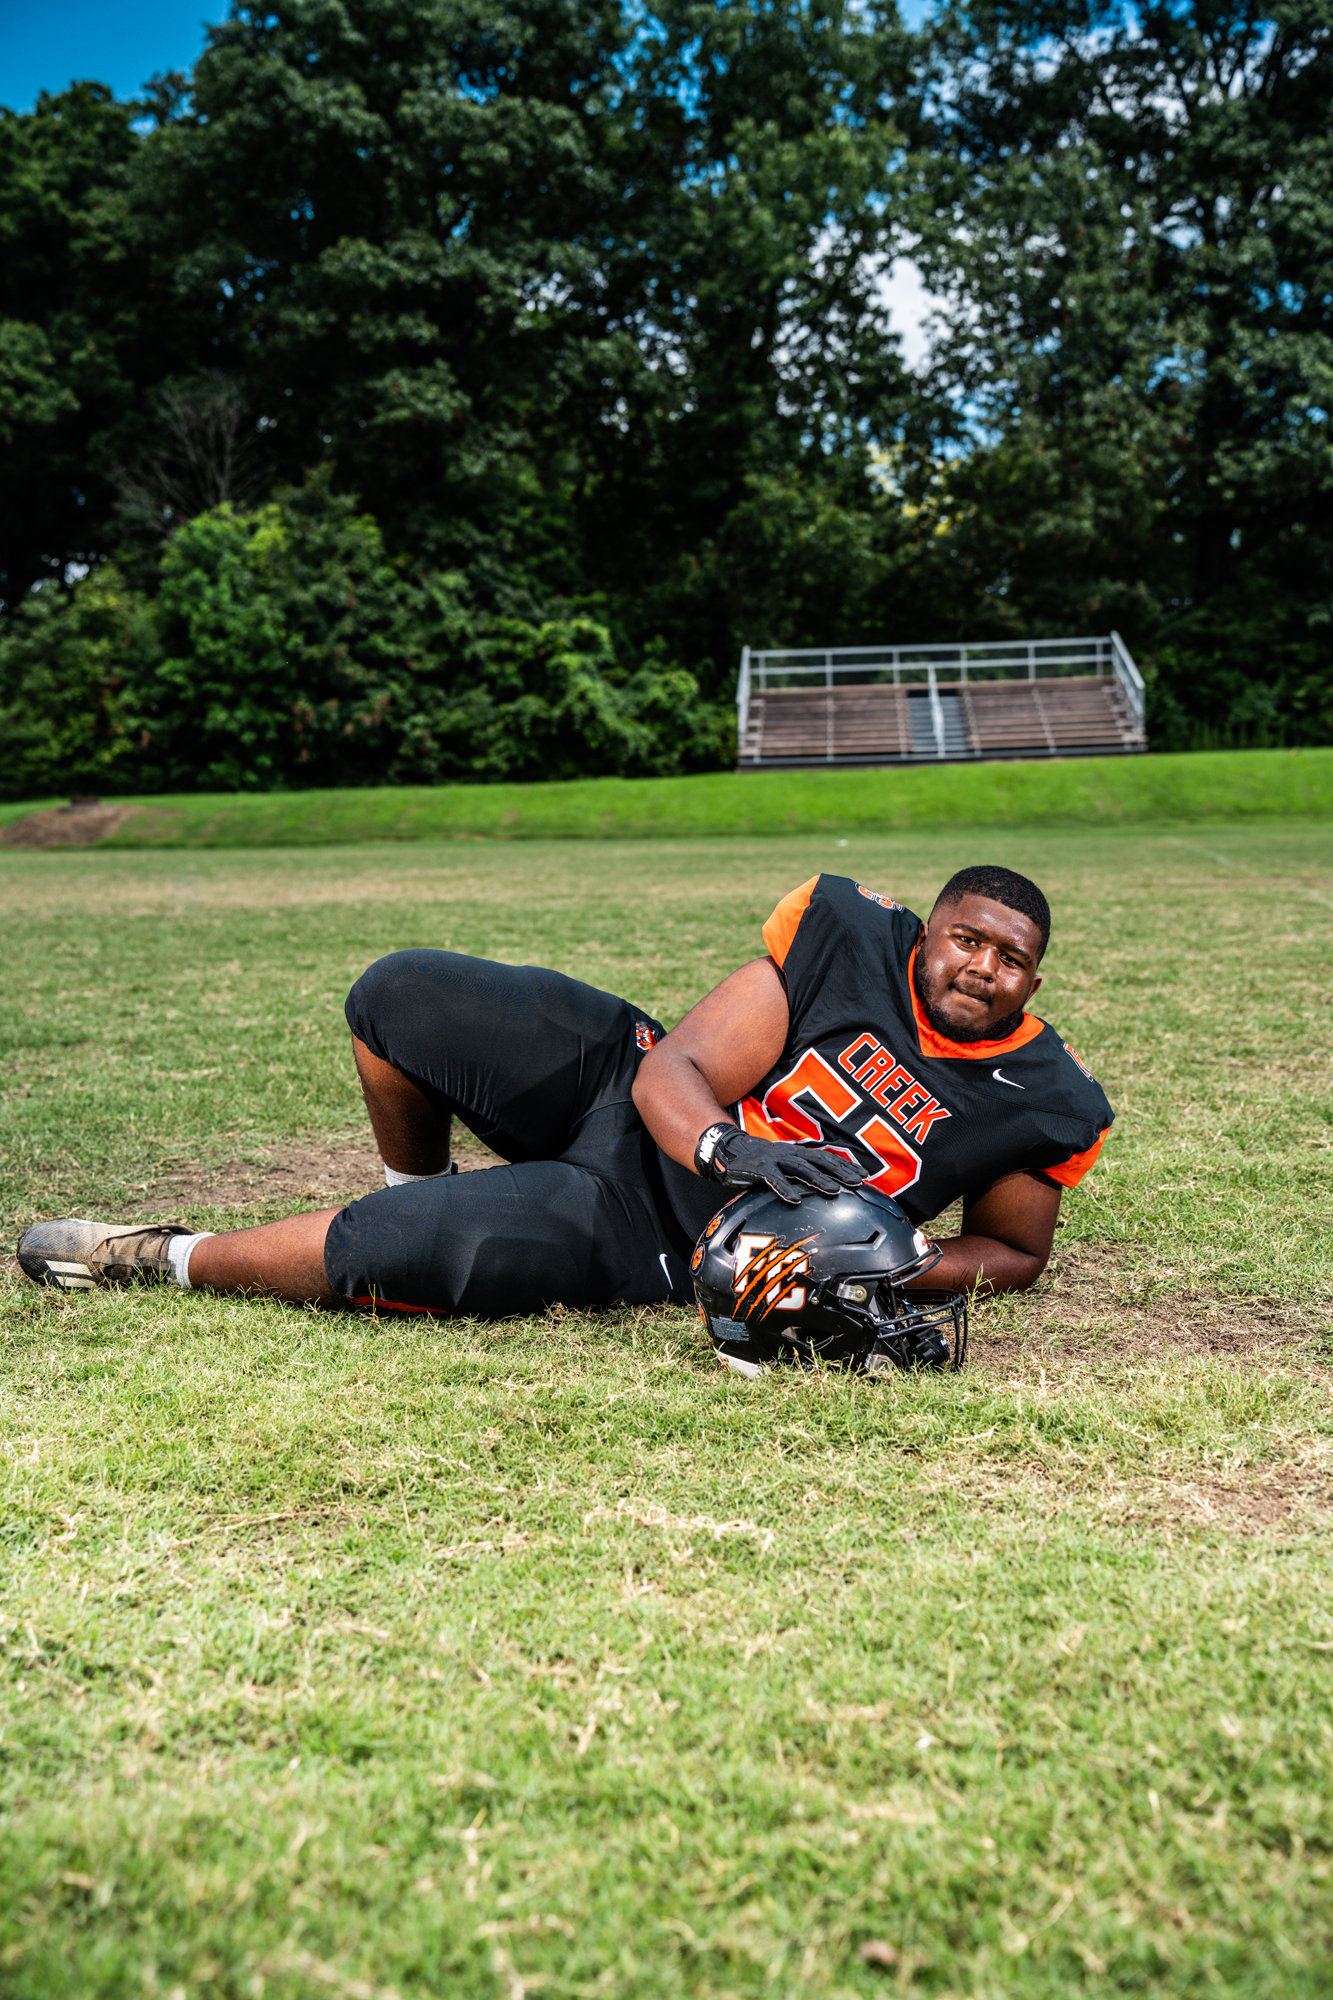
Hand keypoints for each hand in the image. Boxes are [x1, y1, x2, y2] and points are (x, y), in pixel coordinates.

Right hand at [695, 1122, 864, 1204]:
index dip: (845, 1166)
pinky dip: (784, 1188)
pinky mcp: (758, 1168)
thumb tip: (820, 1188)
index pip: (826, 1158)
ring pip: (801, 1168)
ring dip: (819, 1179)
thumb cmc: (757, 1162)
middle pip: (819, 1161)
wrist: (727, 1151)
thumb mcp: (782, 1166)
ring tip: (834, 1191)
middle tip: (859, 1182)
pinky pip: (773, 1179)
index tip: (864, 1176)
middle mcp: (789, 1154)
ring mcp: (774, 1160)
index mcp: (796, 1154)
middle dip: (840, 1171)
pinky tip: (794, 1199)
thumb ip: (799, 1174)